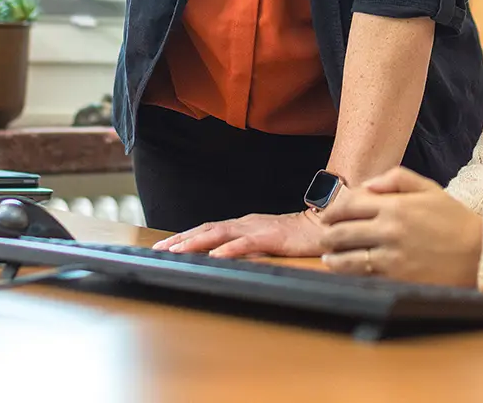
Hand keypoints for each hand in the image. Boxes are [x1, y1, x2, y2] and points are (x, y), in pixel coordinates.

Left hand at [152, 210, 324, 257]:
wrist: (324, 227)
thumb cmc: (296, 238)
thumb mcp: (266, 241)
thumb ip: (247, 247)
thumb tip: (225, 258)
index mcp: (244, 224)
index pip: (208, 229)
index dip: (186, 236)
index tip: (165, 246)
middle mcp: (246, 223)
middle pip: (207, 229)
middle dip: (181, 239)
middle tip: (159, 250)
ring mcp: (257, 228)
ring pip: (219, 233)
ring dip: (196, 242)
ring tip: (176, 251)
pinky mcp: (270, 237)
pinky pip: (245, 244)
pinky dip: (228, 249)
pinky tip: (215, 256)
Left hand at [317, 167, 482, 287]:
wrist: (480, 254)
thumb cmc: (454, 220)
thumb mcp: (429, 188)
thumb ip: (396, 178)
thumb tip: (368, 185)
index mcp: (395, 206)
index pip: (349, 205)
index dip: (332, 209)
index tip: (327, 213)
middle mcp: (389, 231)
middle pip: (341, 232)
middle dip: (327, 233)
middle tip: (324, 234)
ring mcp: (391, 257)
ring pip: (346, 258)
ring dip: (332, 256)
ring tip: (328, 255)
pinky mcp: (396, 279)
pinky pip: (363, 276)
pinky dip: (348, 273)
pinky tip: (343, 269)